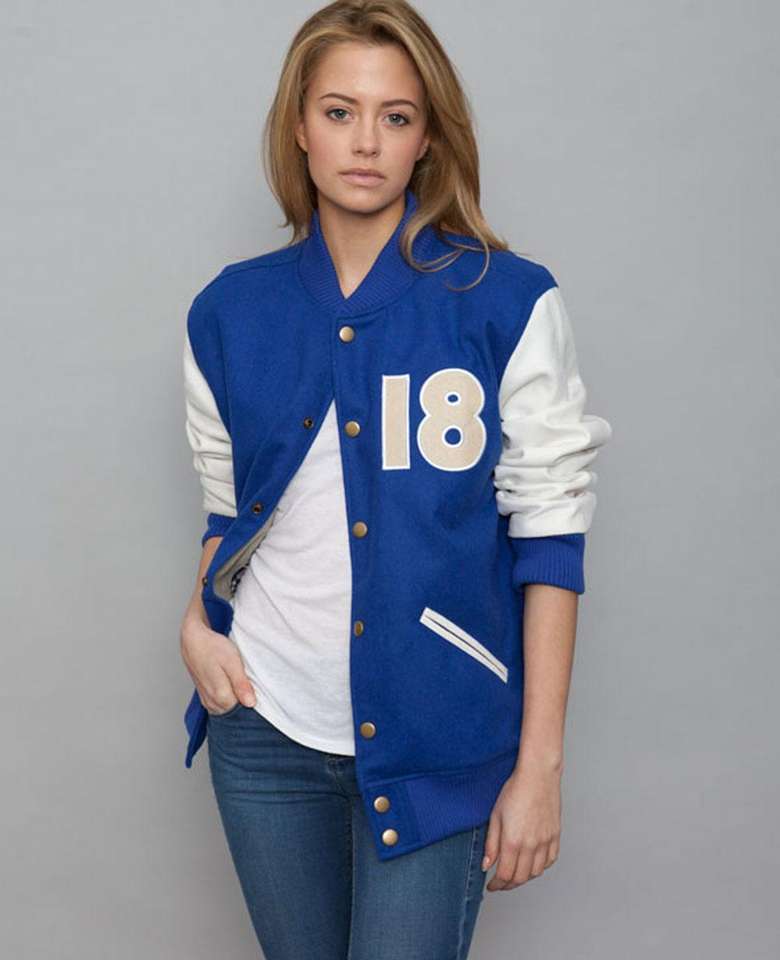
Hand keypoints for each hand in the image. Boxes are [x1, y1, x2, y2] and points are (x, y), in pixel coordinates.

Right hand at [180, 612, 255, 715]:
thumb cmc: (212, 647)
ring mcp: (207, 700)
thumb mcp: (232, 662)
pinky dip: (227, 697)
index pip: (243, 709)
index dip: (251, 697)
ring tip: (236, 678)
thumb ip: (241, 684)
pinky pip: (219, 705)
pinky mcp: (205, 696)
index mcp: (221, 695)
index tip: (253, 685)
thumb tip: (250, 703)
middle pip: (235, 710)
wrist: (193, 640)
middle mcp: (212, 701)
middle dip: (243, 699)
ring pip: (227, 708)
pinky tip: (229, 684)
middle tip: (245, 679)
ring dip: (235, 698)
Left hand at [482, 759, 561, 890]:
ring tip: (515, 873)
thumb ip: (491, 843)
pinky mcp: (555, 836)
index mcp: (513, 841)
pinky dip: (540, 867)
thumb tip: (486, 865)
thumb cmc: (515, 790)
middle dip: (508, 885)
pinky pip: (549, 861)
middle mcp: (531, 845)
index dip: (497, 885)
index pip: (505, 875)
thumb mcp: (495, 815)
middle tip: (500, 883)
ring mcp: (545, 841)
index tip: (491, 886)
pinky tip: (532, 863)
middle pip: (520, 878)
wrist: (538, 776)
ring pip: (536, 873)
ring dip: (524, 877)